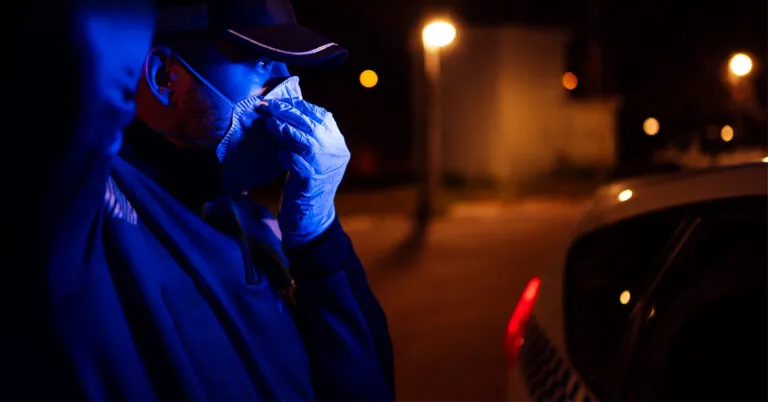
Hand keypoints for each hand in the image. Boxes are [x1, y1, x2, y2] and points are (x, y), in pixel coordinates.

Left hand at [259, 98, 349, 247]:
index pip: (322, 116)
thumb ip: (306, 136)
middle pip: (313, 126)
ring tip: (269, 124)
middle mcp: (336, 155)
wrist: (312, 219)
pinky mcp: (312, 184)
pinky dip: (288, 157)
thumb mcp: (312, 157)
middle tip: (269, 107)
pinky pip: (299, 165)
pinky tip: (278, 154)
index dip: (301, 106)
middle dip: (289, 113)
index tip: (280, 101)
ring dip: (286, 131)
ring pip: (307, 143)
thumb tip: (284, 109)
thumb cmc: (307, 185)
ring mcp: (326, 169)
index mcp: (338, 145)